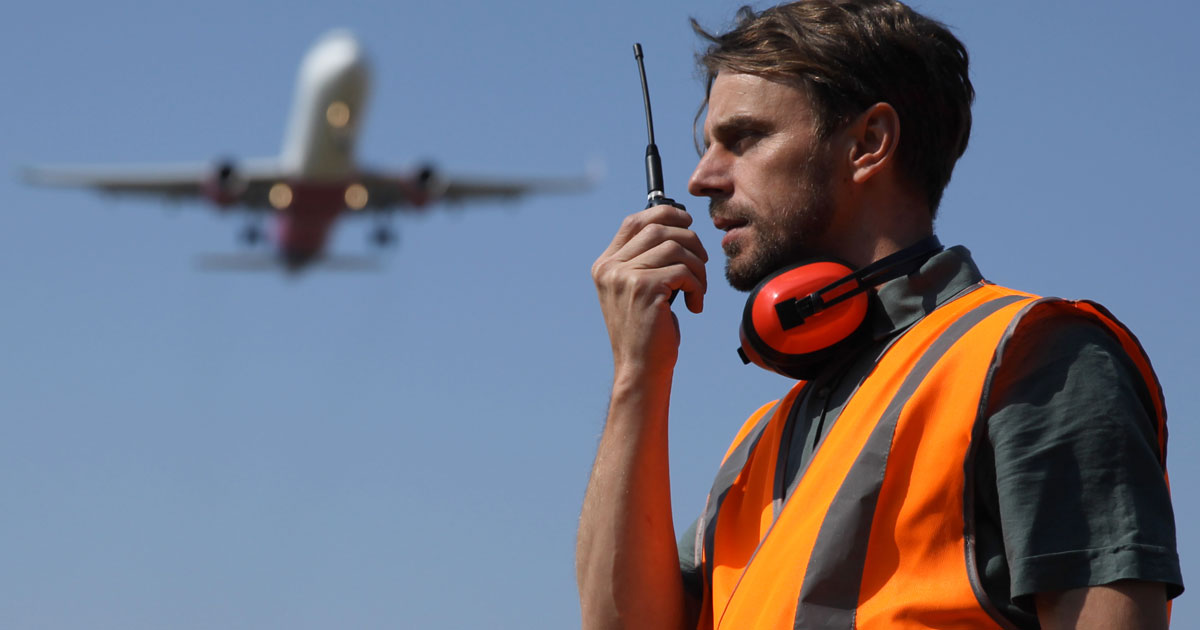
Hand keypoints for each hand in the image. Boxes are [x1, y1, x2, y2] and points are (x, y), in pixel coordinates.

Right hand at [591, 204, 707, 378]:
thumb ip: (645, 261)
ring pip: (676, 248)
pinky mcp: (644, 288)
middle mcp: (610, 268)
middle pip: (659, 228)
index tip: (687, 221)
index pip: (634, 221)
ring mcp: (624, 276)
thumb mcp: (637, 291)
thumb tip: (677, 226)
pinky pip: (683, 271)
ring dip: (697, 268)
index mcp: (605, 265)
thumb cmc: (646, 331)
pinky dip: (697, 286)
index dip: (665, 214)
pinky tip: (694, 305)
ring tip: (698, 290)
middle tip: (701, 263)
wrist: (640, 368)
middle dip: (690, 240)